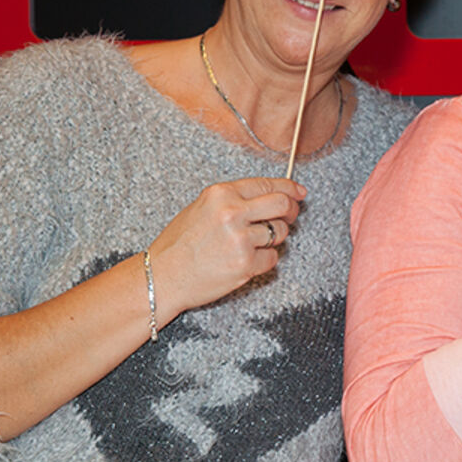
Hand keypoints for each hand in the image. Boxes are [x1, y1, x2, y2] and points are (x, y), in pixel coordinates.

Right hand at [147, 177, 305, 317]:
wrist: (162, 277)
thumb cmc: (179, 244)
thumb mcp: (202, 208)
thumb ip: (236, 199)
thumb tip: (276, 194)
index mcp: (221, 194)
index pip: (269, 184)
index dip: (290, 188)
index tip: (299, 192)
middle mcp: (232, 213)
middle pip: (283, 204)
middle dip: (291, 210)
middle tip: (289, 217)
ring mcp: (240, 239)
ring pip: (280, 232)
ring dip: (273, 239)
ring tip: (250, 244)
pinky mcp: (245, 264)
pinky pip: (273, 258)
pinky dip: (264, 260)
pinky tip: (244, 260)